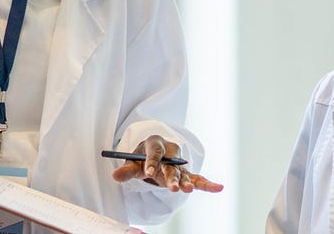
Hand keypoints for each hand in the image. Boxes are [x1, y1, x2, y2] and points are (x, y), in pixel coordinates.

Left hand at [109, 135, 223, 192]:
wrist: (154, 153)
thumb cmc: (142, 157)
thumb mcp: (132, 162)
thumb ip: (126, 170)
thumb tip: (115, 176)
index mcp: (156, 144)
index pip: (154, 153)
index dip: (151, 162)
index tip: (148, 172)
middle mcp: (171, 152)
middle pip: (171, 165)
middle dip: (171, 176)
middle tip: (171, 187)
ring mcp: (179, 164)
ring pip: (183, 173)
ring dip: (185, 182)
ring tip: (188, 189)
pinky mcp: (186, 173)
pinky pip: (197, 178)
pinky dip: (207, 184)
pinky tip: (219, 187)